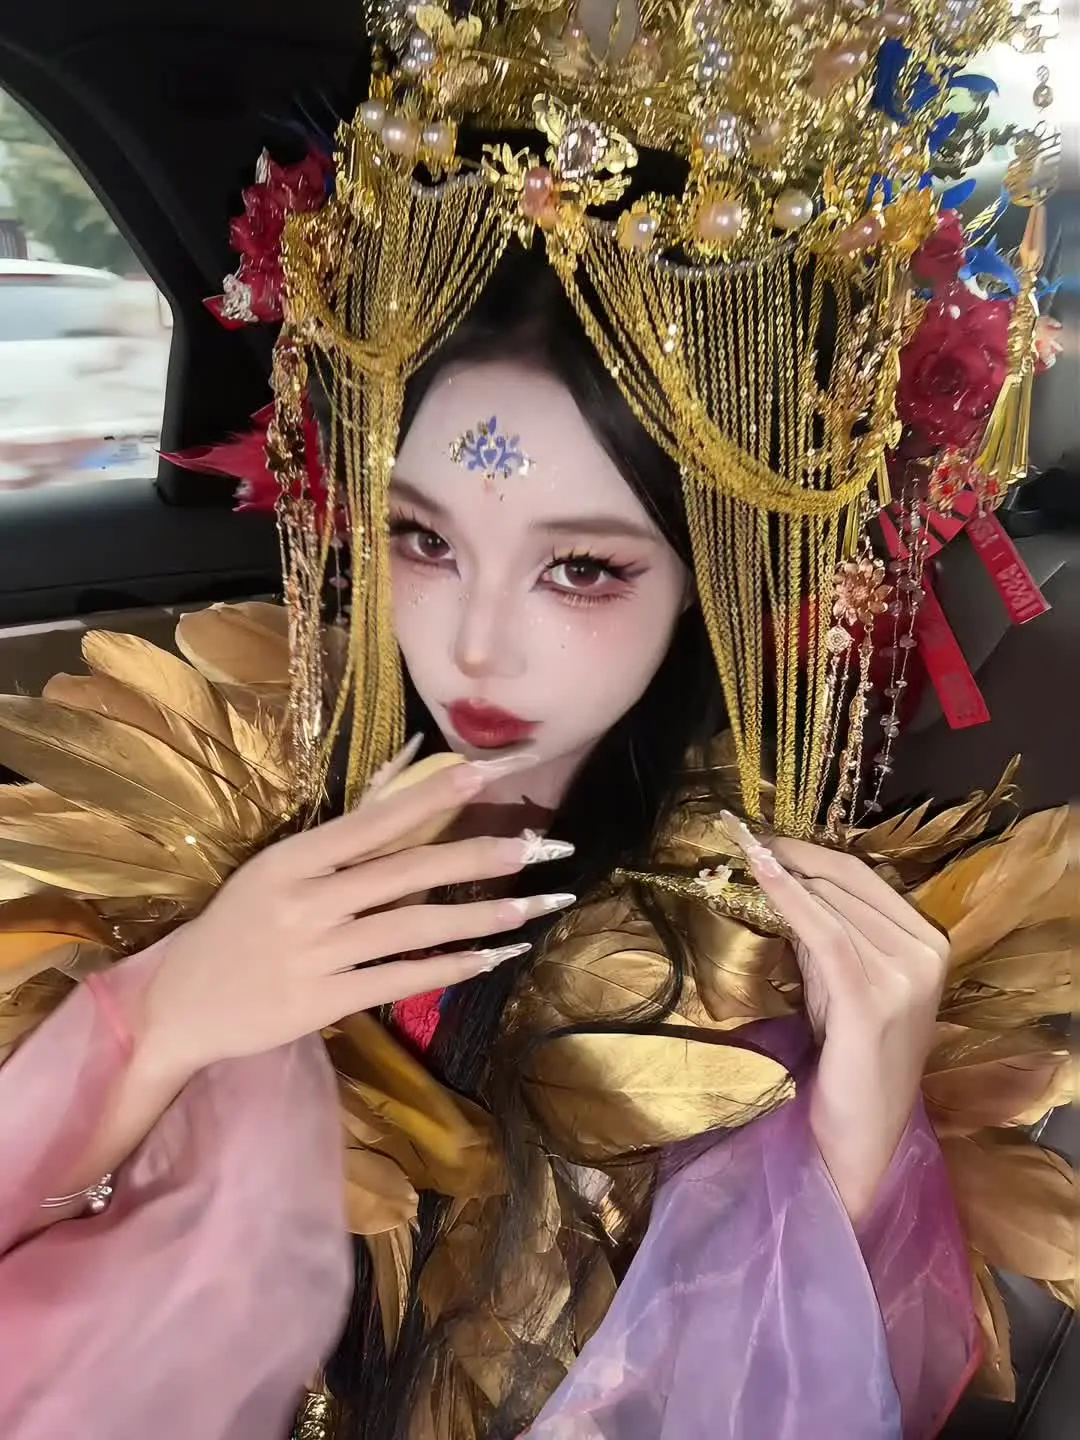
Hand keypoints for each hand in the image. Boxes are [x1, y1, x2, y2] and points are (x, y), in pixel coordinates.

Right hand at [141, 750, 574, 1081]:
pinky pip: (402, 979)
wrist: (183, 1003)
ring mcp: (316, 953)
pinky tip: (495, 957)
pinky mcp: (325, 1002)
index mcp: (293, 858)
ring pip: (415, 927)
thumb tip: (406, 775)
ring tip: (536, 906)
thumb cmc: (239, 926)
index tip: (490, 774)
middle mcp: (306, 901)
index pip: (375, 821)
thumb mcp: (277, 869)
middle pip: (409, 872)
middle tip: (546, 847)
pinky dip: (452, 967)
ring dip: (483, 916)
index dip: (435, 796)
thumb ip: (343, 836)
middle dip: (484, 856)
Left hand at [725, 816, 948, 1221]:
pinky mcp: (873, 1001)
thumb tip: (783, 880)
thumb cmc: (850, 1059)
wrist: (864, 1134)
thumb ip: (827, 933)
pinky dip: (790, 899)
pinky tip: (762, 878)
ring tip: (741, 858)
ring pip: (832, 903)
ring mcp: (906, 976)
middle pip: (848, 880)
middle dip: (790, 856)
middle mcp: (926, 952)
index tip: (761, 837)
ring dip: (782, 875)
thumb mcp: (843, 982)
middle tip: (741, 839)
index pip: (862, 876)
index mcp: (929, 942)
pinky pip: (825, 933)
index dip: (809, 851)